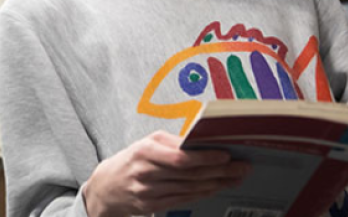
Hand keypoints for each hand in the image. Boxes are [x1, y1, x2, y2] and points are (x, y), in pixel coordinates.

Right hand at [83, 131, 249, 216]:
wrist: (106, 187)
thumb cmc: (130, 161)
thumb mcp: (146, 144)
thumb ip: (172, 143)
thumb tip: (202, 142)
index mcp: (145, 151)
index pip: (180, 157)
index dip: (205, 157)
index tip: (226, 154)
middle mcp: (146, 173)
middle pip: (190, 174)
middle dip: (220, 170)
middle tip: (241, 167)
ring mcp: (149, 192)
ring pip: (191, 188)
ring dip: (217, 183)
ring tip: (235, 177)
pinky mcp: (153, 205)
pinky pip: (184, 199)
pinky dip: (203, 193)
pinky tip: (216, 188)